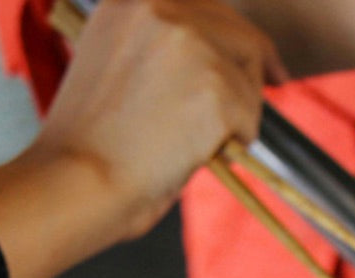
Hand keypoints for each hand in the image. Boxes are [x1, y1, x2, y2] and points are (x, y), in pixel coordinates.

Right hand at [30, 0, 285, 236]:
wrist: (77, 182)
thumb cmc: (89, 146)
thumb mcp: (113, 66)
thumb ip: (157, 48)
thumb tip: (211, 58)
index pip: (206, 5)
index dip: (233, 30)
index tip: (258, 51)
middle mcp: (162, 5)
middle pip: (239, 31)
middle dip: (256, 64)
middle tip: (277, 81)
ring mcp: (192, 44)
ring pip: (250, 76)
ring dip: (239, 111)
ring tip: (200, 143)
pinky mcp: (216, 86)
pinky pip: (250, 117)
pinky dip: (237, 142)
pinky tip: (199, 156)